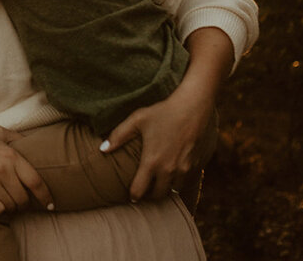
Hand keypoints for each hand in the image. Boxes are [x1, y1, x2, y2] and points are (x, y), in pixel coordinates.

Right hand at [0, 127, 52, 214]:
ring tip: (11, 203)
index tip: (50, 204)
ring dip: (13, 208)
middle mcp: (1, 169)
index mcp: (10, 155)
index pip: (35, 181)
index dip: (45, 196)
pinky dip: (1, 210)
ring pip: (11, 205)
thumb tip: (35, 143)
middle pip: (23, 198)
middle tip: (23, 203)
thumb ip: (17, 137)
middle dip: (26, 204)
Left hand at [101, 83, 213, 200]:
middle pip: (159, 195)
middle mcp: (170, 170)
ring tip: (161, 181)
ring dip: (168, 187)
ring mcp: (186, 169)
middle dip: (151, 195)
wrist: (195, 107)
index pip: (139, 191)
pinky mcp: (199, 166)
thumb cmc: (163, 112)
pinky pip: (189, 181)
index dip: (133, 195)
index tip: (131, 195)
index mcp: (152, 162)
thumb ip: (118, 135)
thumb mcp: (137, 120)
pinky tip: (177, 170)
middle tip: (146, 189)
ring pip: (175, 189)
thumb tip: (102, 149)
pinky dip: (182, 179)